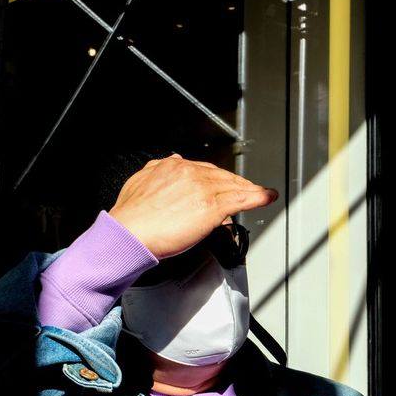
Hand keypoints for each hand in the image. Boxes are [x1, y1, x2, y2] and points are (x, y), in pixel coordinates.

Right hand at [108, 154, 278, 258]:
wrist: (129, 233)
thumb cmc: (131, 217)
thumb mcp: (140, 181)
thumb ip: (157, 171)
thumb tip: (170, 162)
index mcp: (173, 166)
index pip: (205, 169)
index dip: (218, 178)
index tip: (224, 183)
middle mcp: (189, 173)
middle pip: (222, 176)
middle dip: (237, 183)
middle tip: (248, 190)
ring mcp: (202, 188)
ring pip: (233, 186)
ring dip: (250, 189)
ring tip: (262, 194)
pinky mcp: (211, 206)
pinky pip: (241, 199)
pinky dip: (257, 197)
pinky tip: (266, 197)